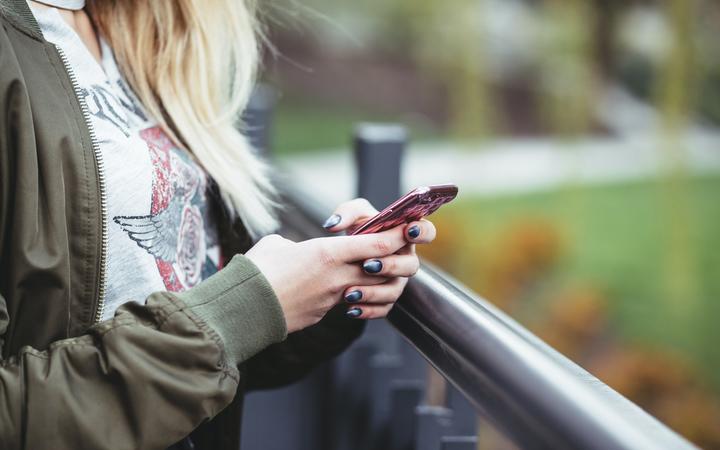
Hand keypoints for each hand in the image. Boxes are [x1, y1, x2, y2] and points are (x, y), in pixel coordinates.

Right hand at [246, 224, 413, 332]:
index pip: (377, 244)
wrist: (244, 309)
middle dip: (393, 259)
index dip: (396, 236)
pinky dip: (354, 296)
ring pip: (370, 288)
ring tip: (369, 272)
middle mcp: (337, 277)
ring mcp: (333, 299)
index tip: (406, 229)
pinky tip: (346, 291)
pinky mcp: (323, 314)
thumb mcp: (277, 245)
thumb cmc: (256, 270)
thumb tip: (298, 251)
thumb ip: (297, 245)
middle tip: (393, 250)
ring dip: (376, 281)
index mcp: (328, 253)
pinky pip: (349, 304)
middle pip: (382, 268)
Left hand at [321, 198, 436, 318]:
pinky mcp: (386, 299)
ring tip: (350, 292)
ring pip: (395, 290)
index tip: (408, 231)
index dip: (422, 232)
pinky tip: (350, 308)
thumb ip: (347, 212)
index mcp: (405, 235)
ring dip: (374, 292)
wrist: (344, 256)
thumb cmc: (357, 230)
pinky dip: (367, 310)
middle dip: (391, 266)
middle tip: (368, 264)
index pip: (426, 232)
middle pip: (411, 266)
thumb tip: (333, 224)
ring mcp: (397, 281)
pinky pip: (383, 309)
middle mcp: (405, 259)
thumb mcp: (352, 215)